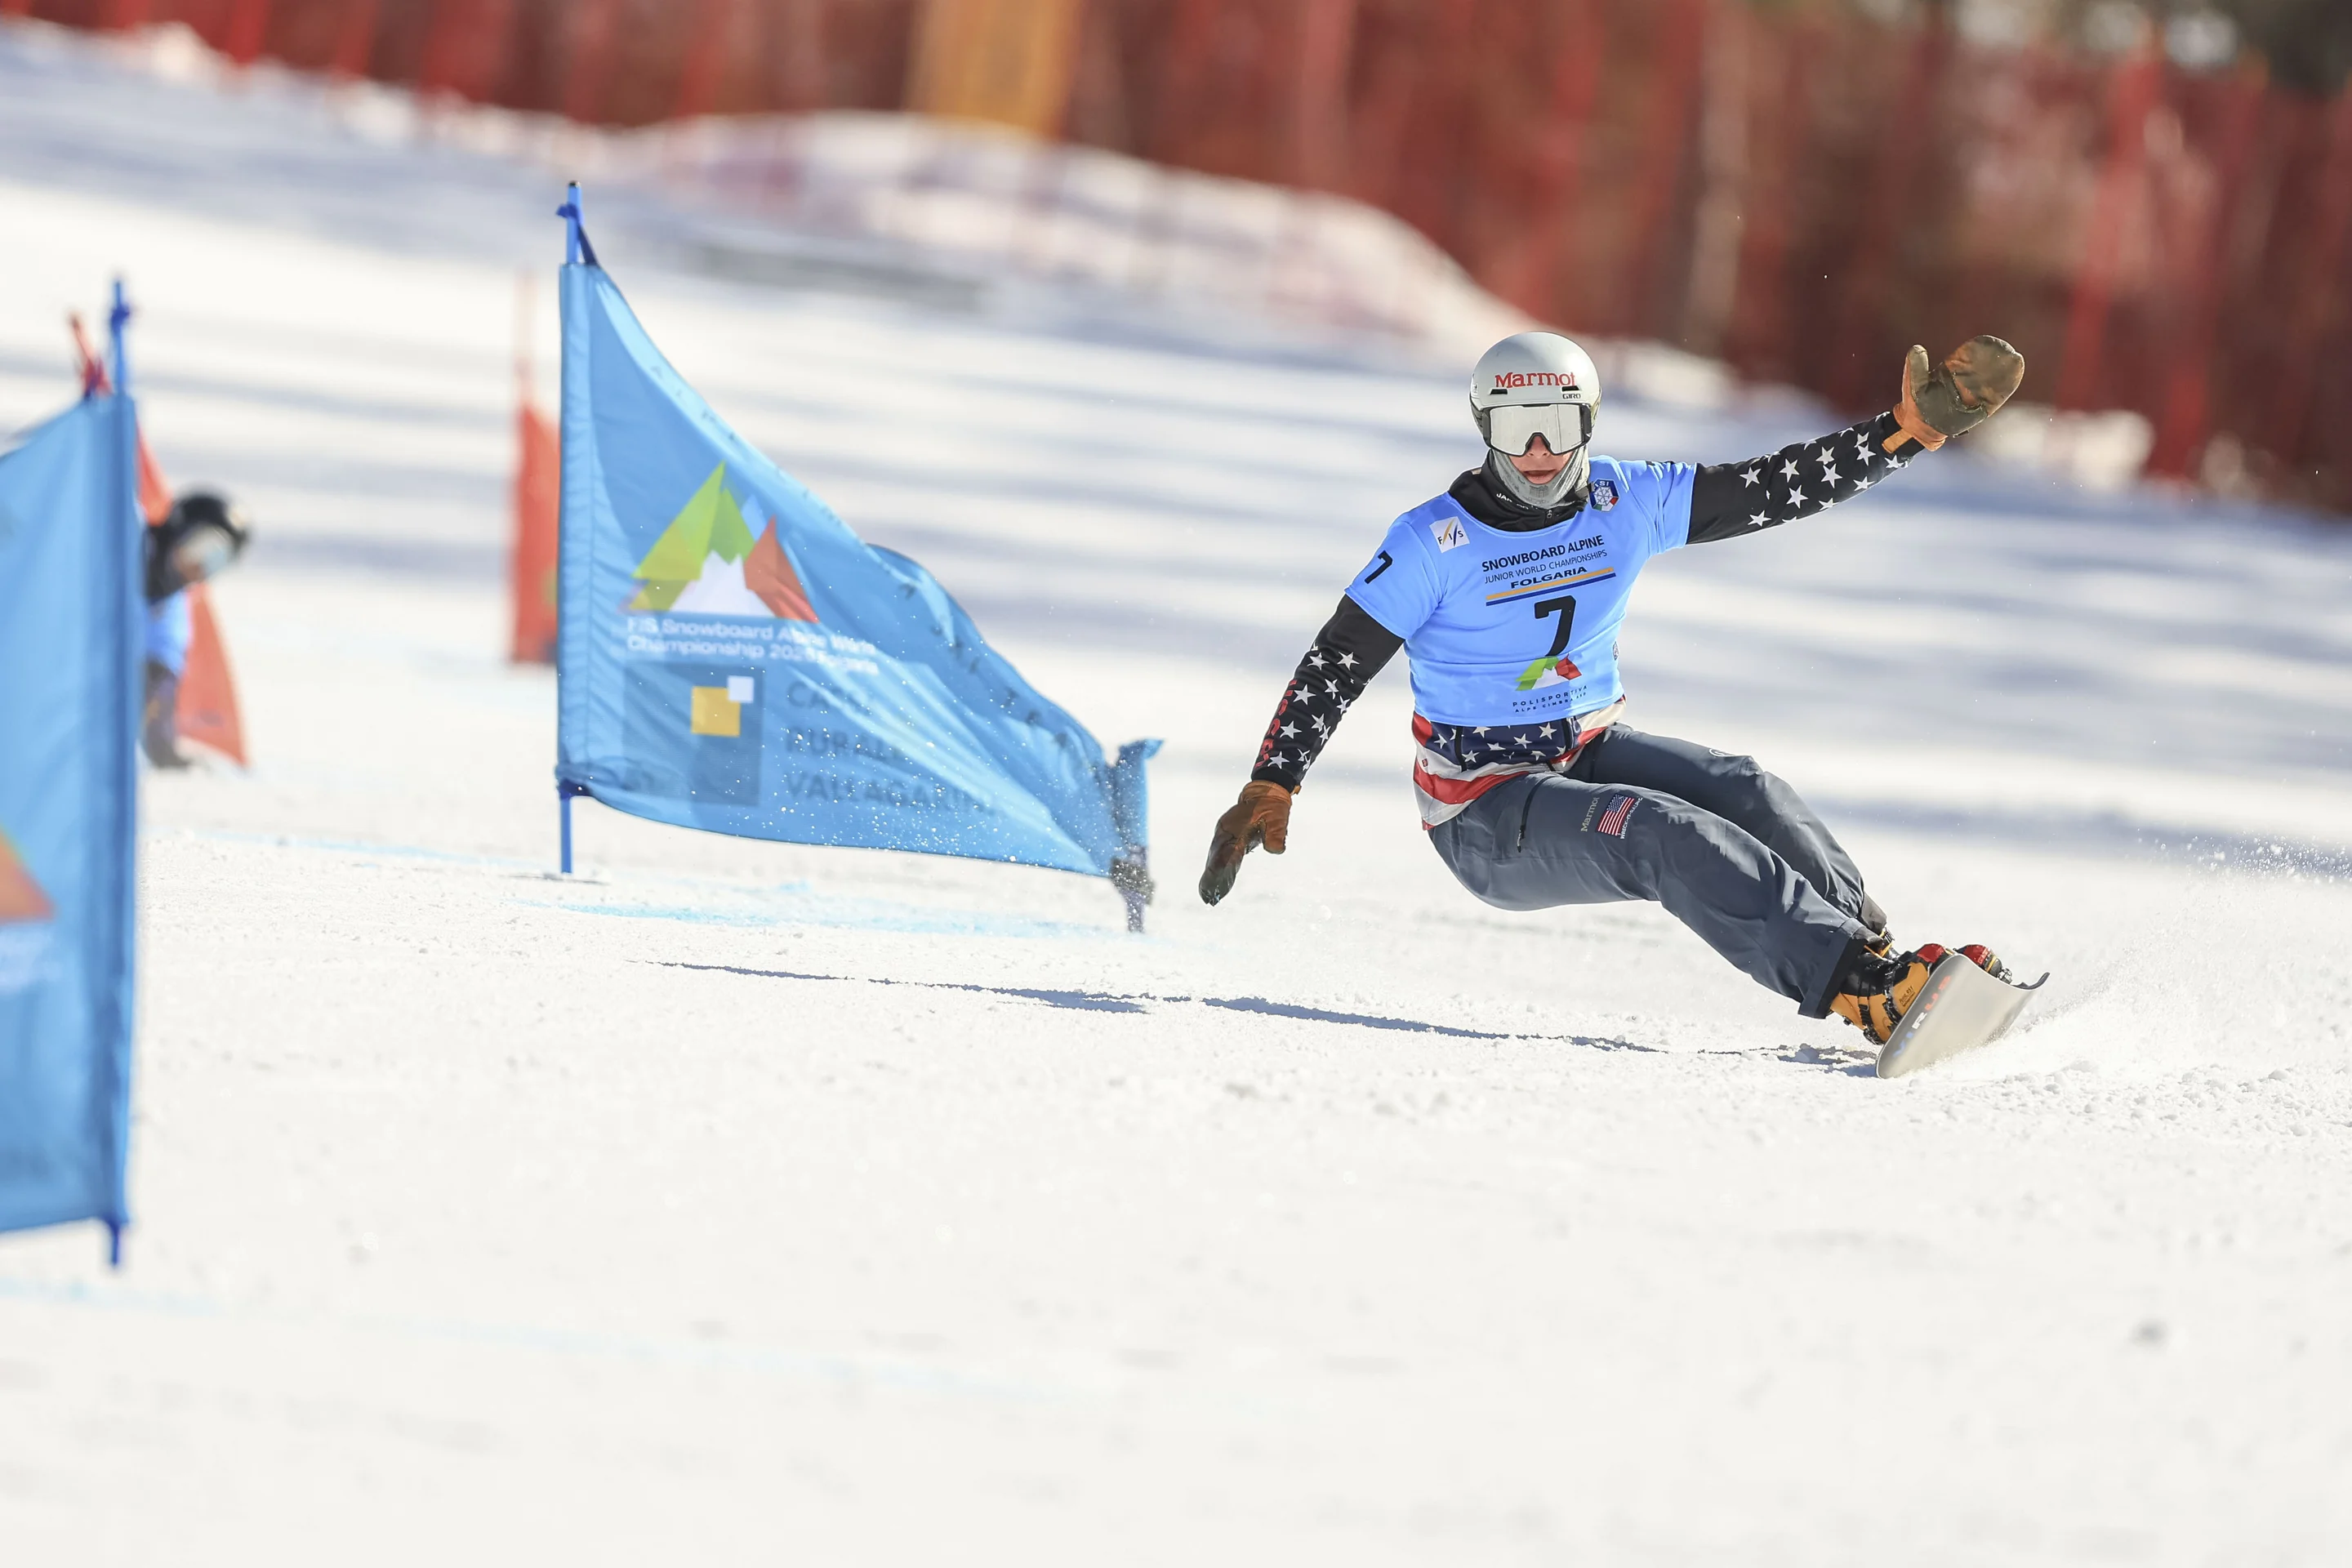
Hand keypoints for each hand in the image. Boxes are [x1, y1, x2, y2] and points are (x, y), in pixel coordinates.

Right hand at [1198, 781, 1292, 904]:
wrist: (1265, 793)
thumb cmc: (1271, 806)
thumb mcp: (1277, 819)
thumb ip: (1275, 834)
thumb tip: (1277, 850)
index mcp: (1233, 828)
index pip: (1225, 852)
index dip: (1220, 867)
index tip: (1215, 880)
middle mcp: (1224, 834)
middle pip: (1215, 859)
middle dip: (1212, 878)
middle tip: (1208, 897)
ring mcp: (1225, 837)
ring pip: (1216, 860)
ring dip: (1213, 877)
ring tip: (1209, 897)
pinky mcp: (1229, 841)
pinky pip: (1221, 859)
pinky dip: (1219, 872)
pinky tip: (1220, 886)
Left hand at [1889, 335, 2024, 451]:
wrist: (1919, 428)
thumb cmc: (1915, 405)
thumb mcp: (1913, 384)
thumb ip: (1915, 367)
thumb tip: (1916, 348)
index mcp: (1951, 372)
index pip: (1968, 357)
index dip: (1979, 349)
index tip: (1988, 341)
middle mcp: (1965, 381)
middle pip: (1984, 367)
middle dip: (1996, 358)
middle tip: (2007, 350)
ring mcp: (1973, 395)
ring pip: (1992, 380)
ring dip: (2004, 371)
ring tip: (2015, 359)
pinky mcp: (1978, 409)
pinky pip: (1994, 397)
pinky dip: (2004, 388)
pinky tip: (2014, 377)